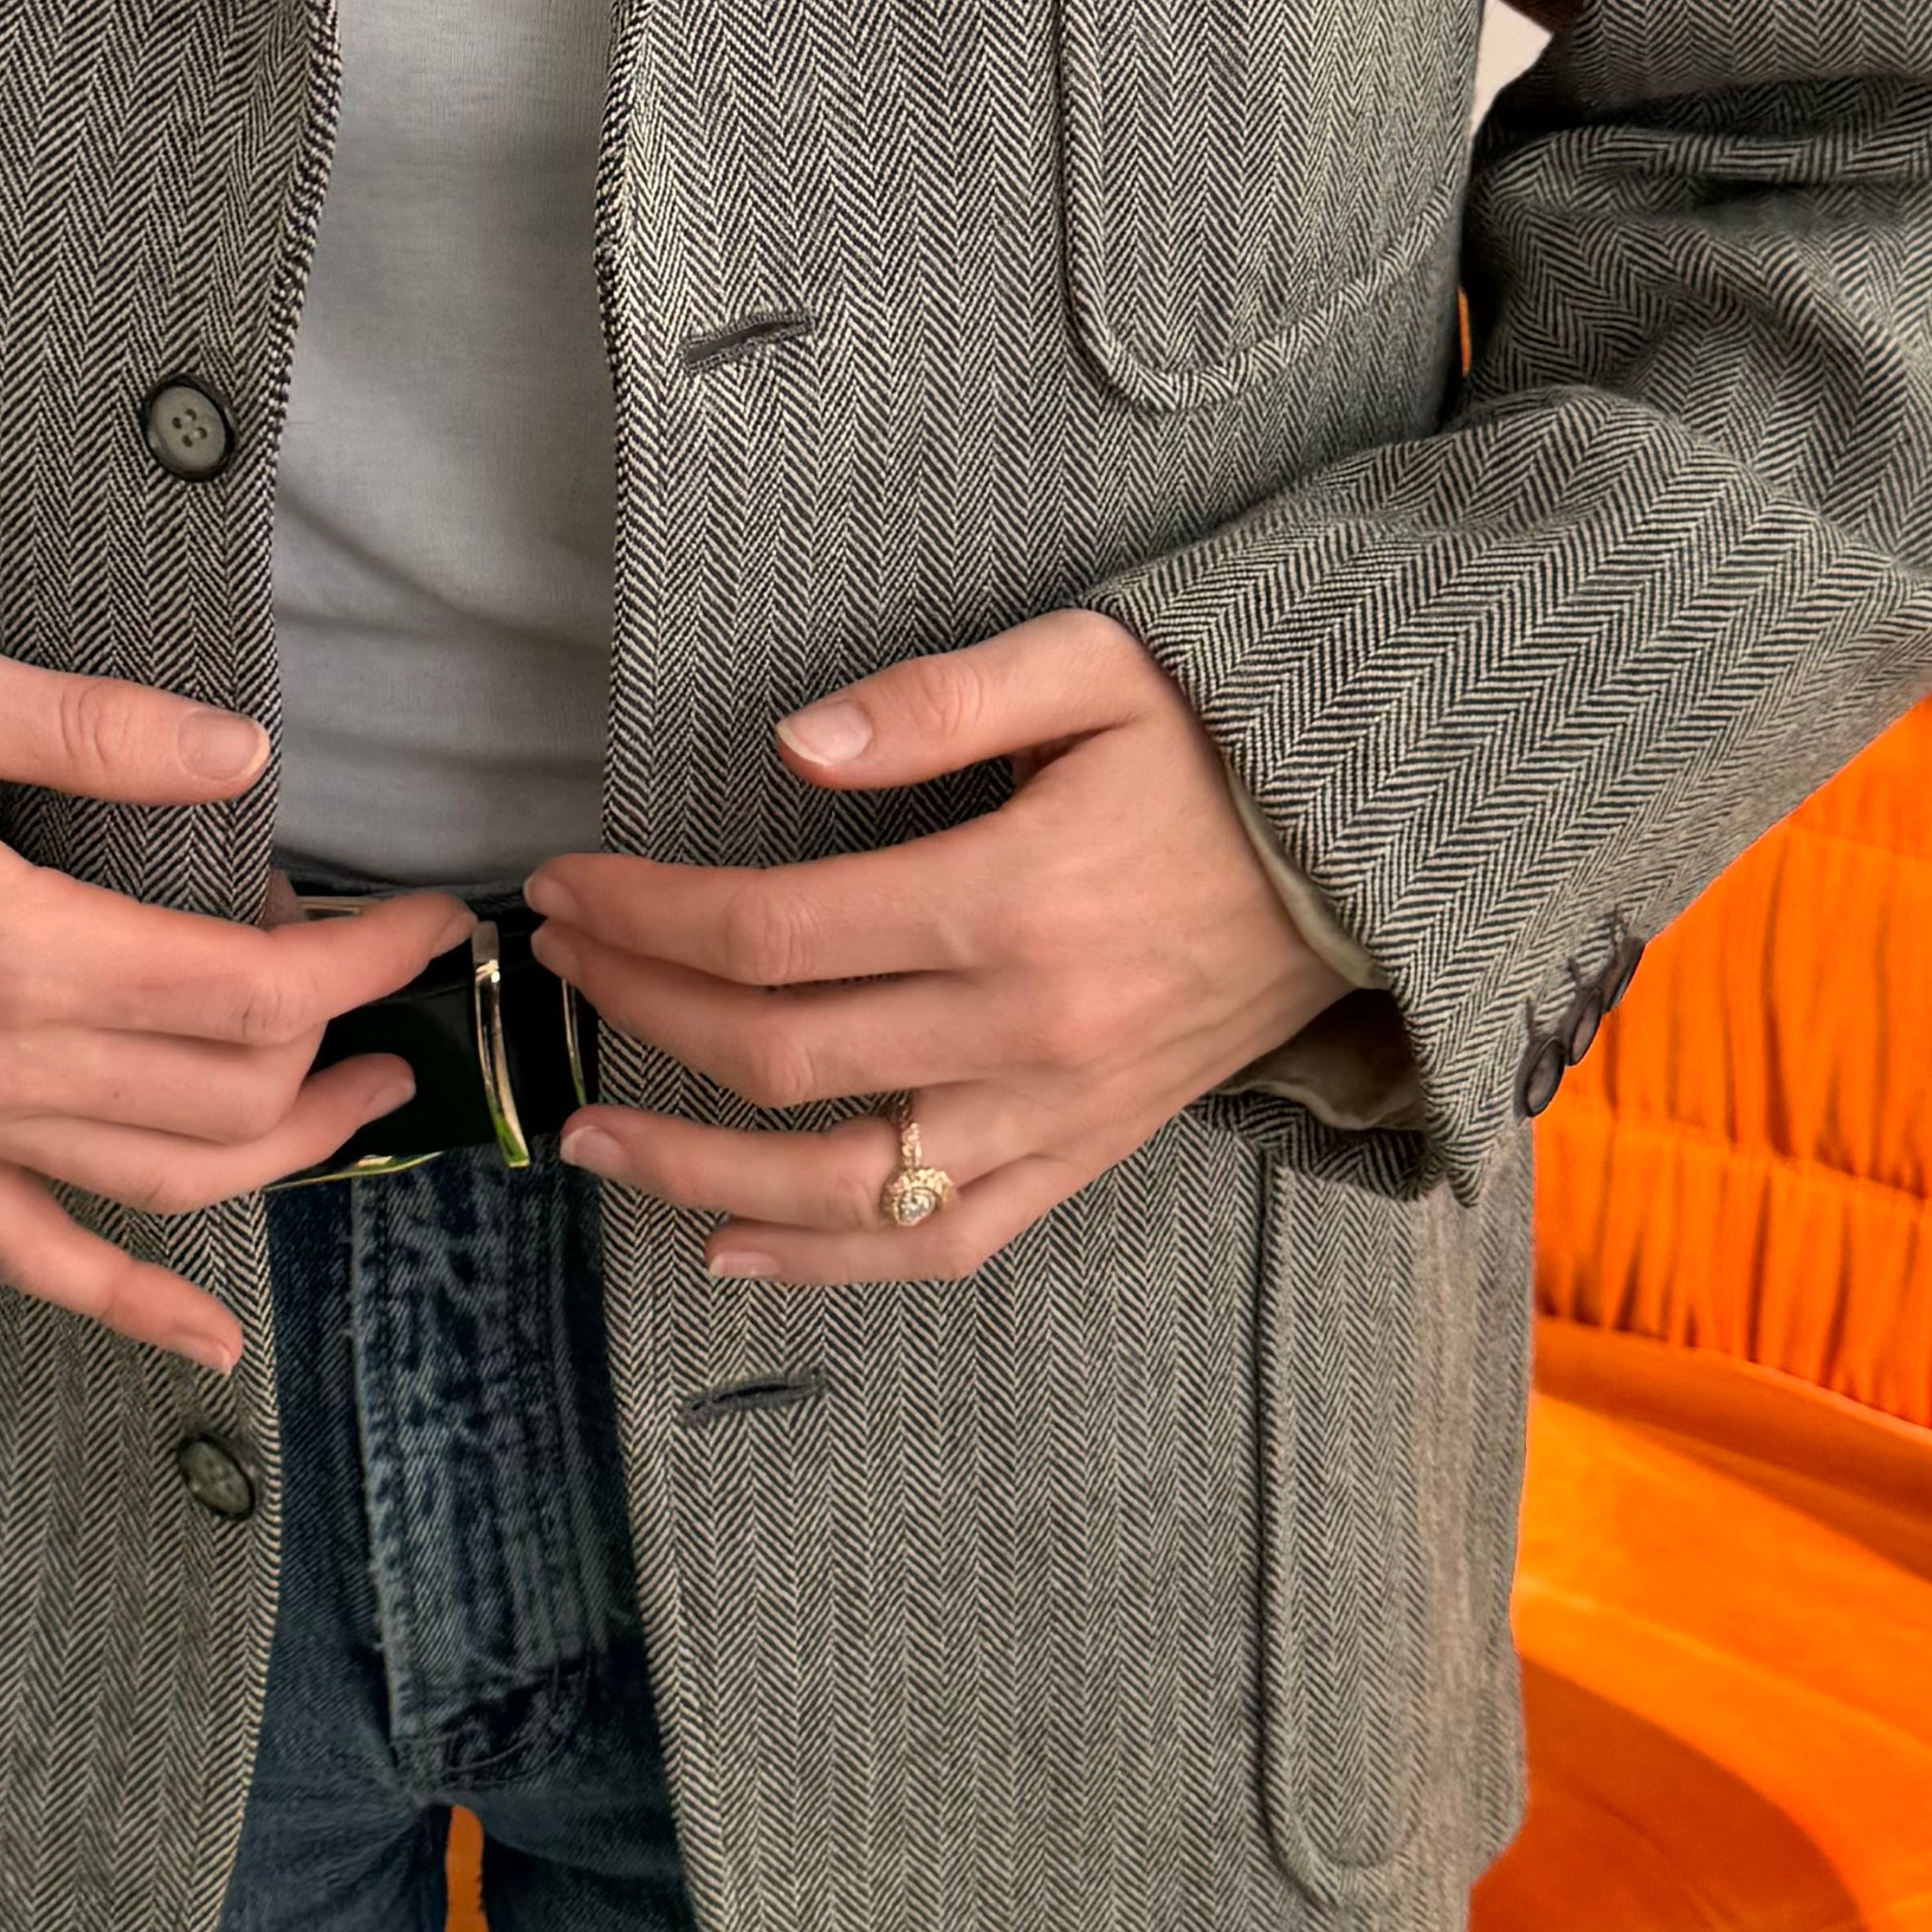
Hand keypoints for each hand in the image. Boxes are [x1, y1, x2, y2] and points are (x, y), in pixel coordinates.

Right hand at [0, 637, 472, 1373]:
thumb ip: (94, 730)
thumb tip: (244, 752)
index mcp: (19, 951)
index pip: (250, 990)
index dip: (362, 963)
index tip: (428, 922)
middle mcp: (2, 1064)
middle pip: (230, 1091)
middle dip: (340, 1041)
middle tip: (386, 978)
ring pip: (171, 1182)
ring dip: (291, 1152)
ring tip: (368, 1097)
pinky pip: (38, 1261)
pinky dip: (132, 1310)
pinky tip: (212, 1342)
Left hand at [522, 609, 1350, 1283]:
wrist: (1372, 855)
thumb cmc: (1222, 746)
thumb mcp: (1096, 667)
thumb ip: (938, 700)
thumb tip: (791, 741)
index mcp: (1010, 897)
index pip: (769, 931)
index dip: (644, 914)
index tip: (568, 886)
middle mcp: (1024, 1027)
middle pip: (776, 1052)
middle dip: (637, 1011)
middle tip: (558, 966)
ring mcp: (1055, 1111)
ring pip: (839, 1182)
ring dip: (690, 1171)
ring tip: (584, 1139)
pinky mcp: (1084, 1156)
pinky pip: (942, 1240)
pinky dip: (828, 1263)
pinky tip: (728, 1251)